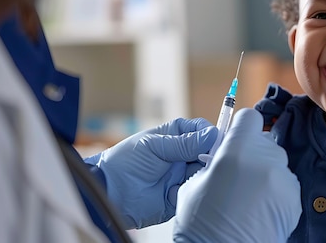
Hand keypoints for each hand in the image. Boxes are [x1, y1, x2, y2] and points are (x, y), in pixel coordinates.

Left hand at [84, 118, 216, 228]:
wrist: (109, 193)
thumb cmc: (125, 162)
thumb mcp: (155, 146)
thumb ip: (184, 143)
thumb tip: (213, 135)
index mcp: (176, 136)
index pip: (202, 130)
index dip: (211, 135)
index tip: (216, 141)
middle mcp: (182, 155)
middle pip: (209, 152)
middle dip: (210, 156)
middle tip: (204, 160)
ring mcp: (182, 175)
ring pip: (205, 172)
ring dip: (201, 174)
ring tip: (189, 175)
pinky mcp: (180, 195)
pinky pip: (196, 192)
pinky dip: (193, 191)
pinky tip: (178, 189)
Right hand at [172, 108, 301, 242]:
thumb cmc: (202, 224)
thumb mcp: (195, 184)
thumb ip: (214, 162)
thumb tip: (222, 157)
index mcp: (237, 151)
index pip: (249, 118)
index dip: (242, 128)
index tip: (236, 139)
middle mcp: (265, 159)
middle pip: (264, 141)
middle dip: (252, 153)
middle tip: (238, 175)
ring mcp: (283, 178)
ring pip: (276, 163)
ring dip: (265, 172)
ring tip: (248, 196)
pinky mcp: (294, 198)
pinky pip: (285, 184)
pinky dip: (275, 191)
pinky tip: (260, 208)